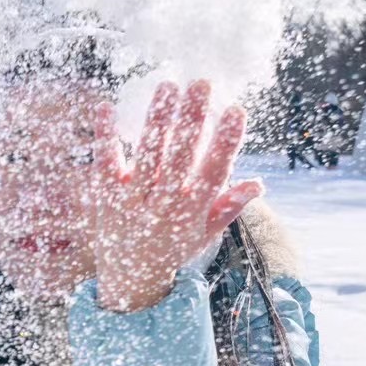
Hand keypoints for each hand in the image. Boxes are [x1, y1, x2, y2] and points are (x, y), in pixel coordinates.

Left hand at [90, 80, 262, 312]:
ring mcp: (132, 200)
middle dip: (193, 119)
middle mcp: (162, 205)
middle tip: (202, 84)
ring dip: (157, 119)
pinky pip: (105, 161)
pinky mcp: (105, 195)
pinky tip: (107, 106)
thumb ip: (228, 206)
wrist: (128, 282)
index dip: (226, 142)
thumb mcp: (204, 233)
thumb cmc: (172, 249)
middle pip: (180, 156)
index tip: (237, 111)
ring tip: (168, 86)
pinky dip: (106, 135)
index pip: (213, 173)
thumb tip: (259, 184)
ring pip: (147, 154)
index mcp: (191, 212)